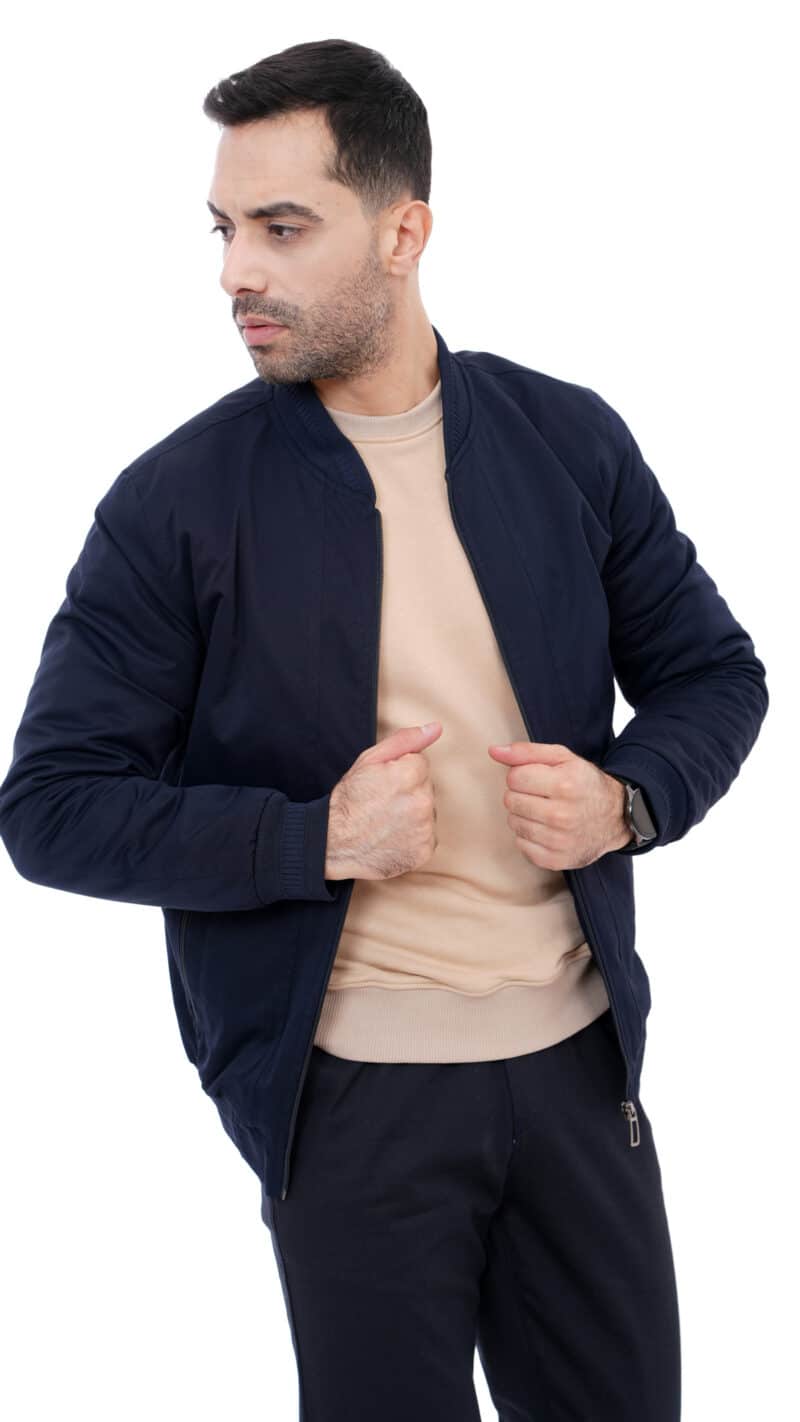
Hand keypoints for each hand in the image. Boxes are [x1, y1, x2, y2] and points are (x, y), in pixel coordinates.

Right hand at [325, 722, 441, 880]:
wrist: (332, 843)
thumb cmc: (348, 801)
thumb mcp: (369, 761)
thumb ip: (405, 741)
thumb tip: (436, 728)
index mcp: (412, 774)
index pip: (421, 764)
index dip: (400, 772)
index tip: (383, 786)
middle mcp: (423, 801)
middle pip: (426, 788)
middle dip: (409, 792)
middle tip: (382, 804)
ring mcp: (425, 829)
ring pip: (427, 813)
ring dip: (413, 815)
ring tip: (387, 822)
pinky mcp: (424, 851)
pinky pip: (427, 837)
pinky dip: (413, 838)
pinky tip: (393, 837)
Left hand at [487, 739, 632, 868]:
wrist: (616, 817)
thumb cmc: (584, 783)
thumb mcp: (562, 758)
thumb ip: (526, 752)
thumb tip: (494, 751)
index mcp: (564, 785)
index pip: (514, 778)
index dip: (522, 775)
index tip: (537, 778)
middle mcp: (562, 815)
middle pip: (510, 801)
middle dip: (521, 795)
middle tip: (541, 795)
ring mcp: (559, 841)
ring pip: (513, 823)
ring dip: (524, 815)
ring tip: (544, 811)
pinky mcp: (555, 860)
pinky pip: (521, 845)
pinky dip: (529, 837)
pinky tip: (546, 829)